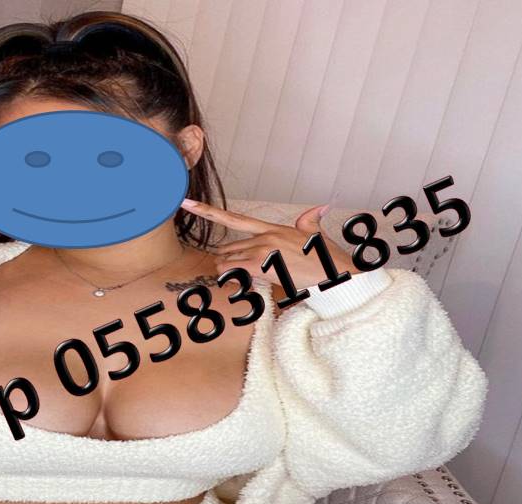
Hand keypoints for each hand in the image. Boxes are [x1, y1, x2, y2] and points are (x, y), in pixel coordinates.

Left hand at [180, 199, 358, 289]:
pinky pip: (233, 271)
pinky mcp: (262, 265)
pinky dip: (232, 278)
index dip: (207, 211)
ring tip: (245, 279)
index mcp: (272, 228)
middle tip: (234, 270)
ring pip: (228, 261)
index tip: (187, 202)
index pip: (234, 218)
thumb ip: (310, 219)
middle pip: (228, 248)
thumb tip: (320, 206)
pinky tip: (243, 283)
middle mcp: (264, 236)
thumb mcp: (316, 234)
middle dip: (226, 260)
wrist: (335, 272)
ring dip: (230, 272)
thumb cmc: (326, 258)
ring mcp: (262, 250)